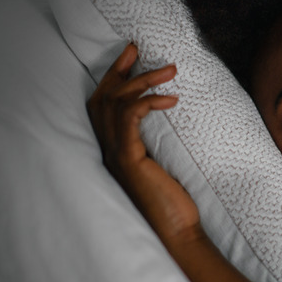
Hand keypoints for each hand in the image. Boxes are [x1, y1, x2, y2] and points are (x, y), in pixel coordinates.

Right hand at [87, 44, 200, 243]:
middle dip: (121, 69)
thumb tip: (175, 115)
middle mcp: (109, 151)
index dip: (114, 77)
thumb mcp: (165, 165)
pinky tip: (170, 99)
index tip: (130, 54)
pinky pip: (130, 120)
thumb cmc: (176, 204)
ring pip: (116, 104)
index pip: (104, 106)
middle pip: (104, 98)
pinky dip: (147, 103)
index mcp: (116, 150)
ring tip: (170, 69)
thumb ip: (158, 143)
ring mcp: (116, 155)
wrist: (178, 233)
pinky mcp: (129, 160)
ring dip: (143, 81)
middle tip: (138, 48)